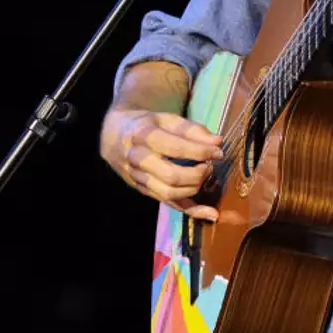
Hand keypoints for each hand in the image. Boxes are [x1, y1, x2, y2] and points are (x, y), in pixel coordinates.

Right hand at [100, 107, 222, 220]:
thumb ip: (191, 129)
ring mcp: (139, 179)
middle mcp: (138, 159)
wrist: (113, 137)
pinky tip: (210, 214)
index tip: (218, 151)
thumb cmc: (145, 125)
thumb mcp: (165, 118)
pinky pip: (169, 204)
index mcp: (143, 135)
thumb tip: (217, 142)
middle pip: (171, 176)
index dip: (200, 151)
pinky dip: (191, 211)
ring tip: (205, 176)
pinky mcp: (144, 191)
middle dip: (197, 174)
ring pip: (169, 193)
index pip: (175, 148)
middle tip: (210, 166)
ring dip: (194, 188)